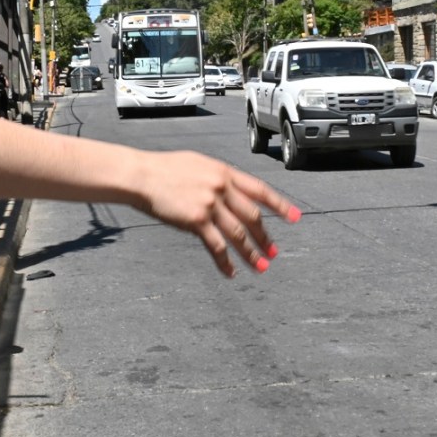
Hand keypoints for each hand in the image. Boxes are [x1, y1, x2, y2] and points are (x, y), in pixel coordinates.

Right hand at [135, 151, 299, 277]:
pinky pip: (217, 246)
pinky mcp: (196, 220)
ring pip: (238, 234)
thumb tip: (229, 190)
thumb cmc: (162, 169)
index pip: (260, 190)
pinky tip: (230, 271)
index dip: (279, 205)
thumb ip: (216, 177)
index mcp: (223, 172)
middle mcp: (221, 187)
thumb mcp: (197, 164)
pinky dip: (225, 261)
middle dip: (264, 237)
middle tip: (273, 252)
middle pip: (252, 217)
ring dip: (251, 253)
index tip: (295, 217)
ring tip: (261, 267)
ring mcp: (210, 204)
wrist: (141, 175)